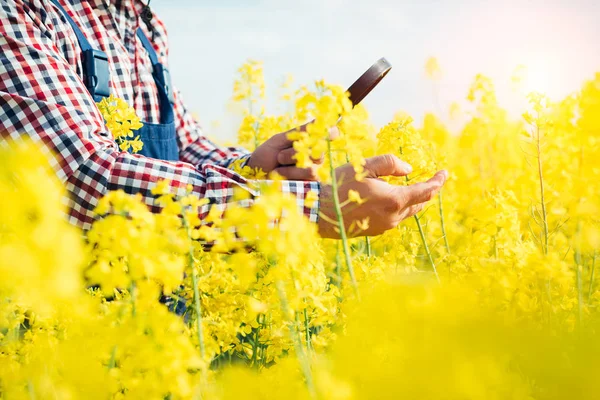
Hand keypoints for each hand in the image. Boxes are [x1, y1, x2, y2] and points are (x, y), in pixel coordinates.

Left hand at [246, 123, 333, 179]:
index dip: (331, 133)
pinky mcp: (308, 185)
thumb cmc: (267, 155)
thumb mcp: (280, 140)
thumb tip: (318, 120)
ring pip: (311, 168)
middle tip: (279, 156)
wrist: (254, 175)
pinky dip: (289, 175)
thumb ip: (299, 132)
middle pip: (318, 152)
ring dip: (290, 167)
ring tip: (278, 167)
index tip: (330, 132)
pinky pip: (306, 178)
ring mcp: (313, 172)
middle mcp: (315, 157)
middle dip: (294, 154)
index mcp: (309, 143)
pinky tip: (281, 176)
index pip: (328, 135)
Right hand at [318, 154, 447, 238]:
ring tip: (413, 188)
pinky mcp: (375, 231)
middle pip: (419, 204)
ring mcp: (385, 226)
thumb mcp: (364, 166)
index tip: (444, 173)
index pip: (426, 191)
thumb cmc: (340, 186)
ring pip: (407, 212)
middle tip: (433, 180)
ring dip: (413, 200)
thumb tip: (409, 170)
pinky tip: (391, 199)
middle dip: (428, 191)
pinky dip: (399, 207)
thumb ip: (390, 164)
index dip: (438, 181)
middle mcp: (393, 217)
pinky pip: (394, 218)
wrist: (319, 213)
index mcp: (394, 200)